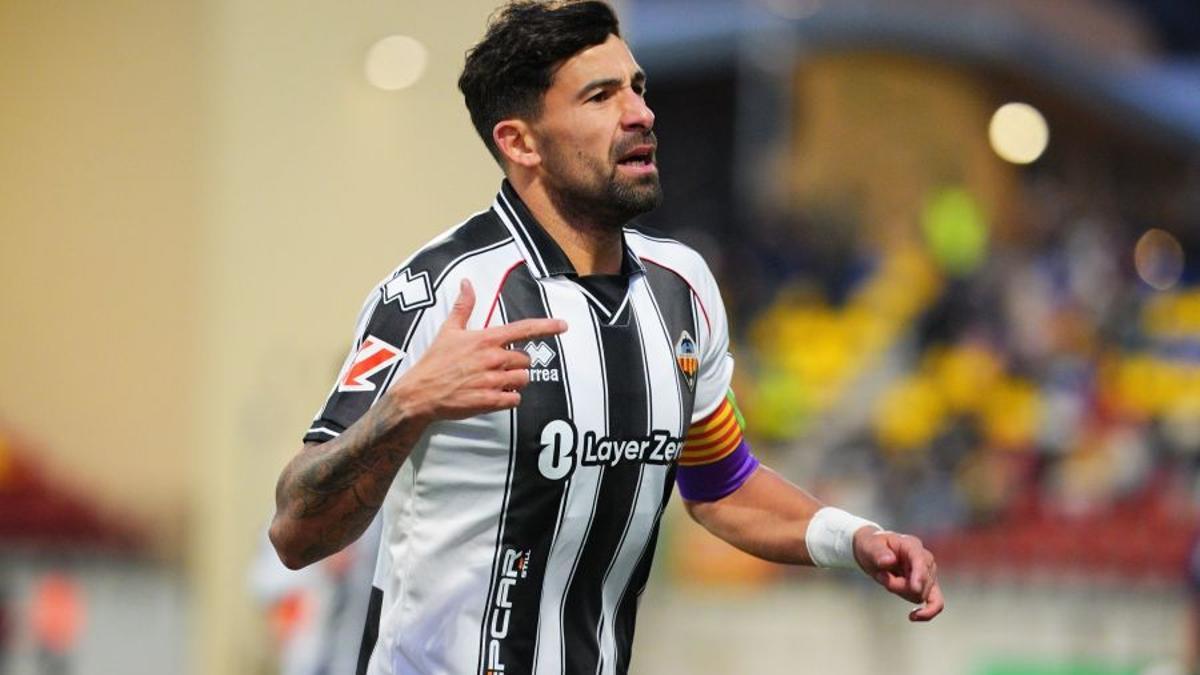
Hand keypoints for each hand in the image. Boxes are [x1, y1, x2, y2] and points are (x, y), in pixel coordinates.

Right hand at [388, 278, 566, 423]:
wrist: (420, 393)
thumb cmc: (434, 361)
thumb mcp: (448, 330)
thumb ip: (463, 306)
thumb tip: (467, 283)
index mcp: (485, 339)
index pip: (522, 329)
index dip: (546, 326)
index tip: (563, 325)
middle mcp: (492, 359)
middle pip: (525, 360)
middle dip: (517, 364)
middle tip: (498, 367)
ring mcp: (491, 381)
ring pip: (523, 380)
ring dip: (515, 382)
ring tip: (496, 381)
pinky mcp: (489, 401)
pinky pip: (514, 400)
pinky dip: (509, 399)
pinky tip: (494, 395)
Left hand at [853, 528, 943, 621]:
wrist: (874, 553)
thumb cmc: (872, 547)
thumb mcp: (869, 546)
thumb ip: (878, 553)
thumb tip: (889, 561)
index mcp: (911, 545)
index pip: (920, 560)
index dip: (919, 574)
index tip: (915, 588)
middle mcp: (925, 559)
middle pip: (919, 582)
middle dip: (897, 585)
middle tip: (879, 576)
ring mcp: (929, 574)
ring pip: (921, 594)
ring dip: (900, 592)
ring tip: (886, 579)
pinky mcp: (928, 587)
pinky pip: (936, 603)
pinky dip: (927, 612)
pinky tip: (912, 616)